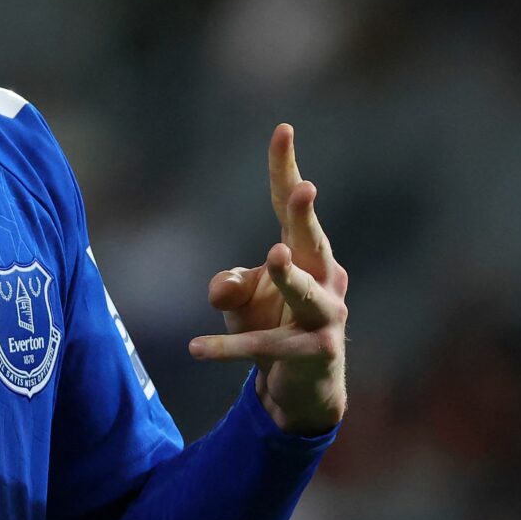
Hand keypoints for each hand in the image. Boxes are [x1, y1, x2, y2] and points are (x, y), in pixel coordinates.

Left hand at [188, 124, 348, 435]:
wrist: (301, 389)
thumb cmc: (272, 327)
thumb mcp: (240, 303)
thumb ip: (228, 286)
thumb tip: (220, 288)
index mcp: (305, 254)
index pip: (289, 207)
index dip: (285, 169)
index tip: (283, 129)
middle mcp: (325, 279)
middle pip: (312, 241)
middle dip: (305, 216)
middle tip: (304, 188)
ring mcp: (326, 317)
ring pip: (307, 294)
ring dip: (290, 276)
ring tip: (274, 255)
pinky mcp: (314, 352)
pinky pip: (266, 346)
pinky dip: (228, 347)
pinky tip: (194, 348)